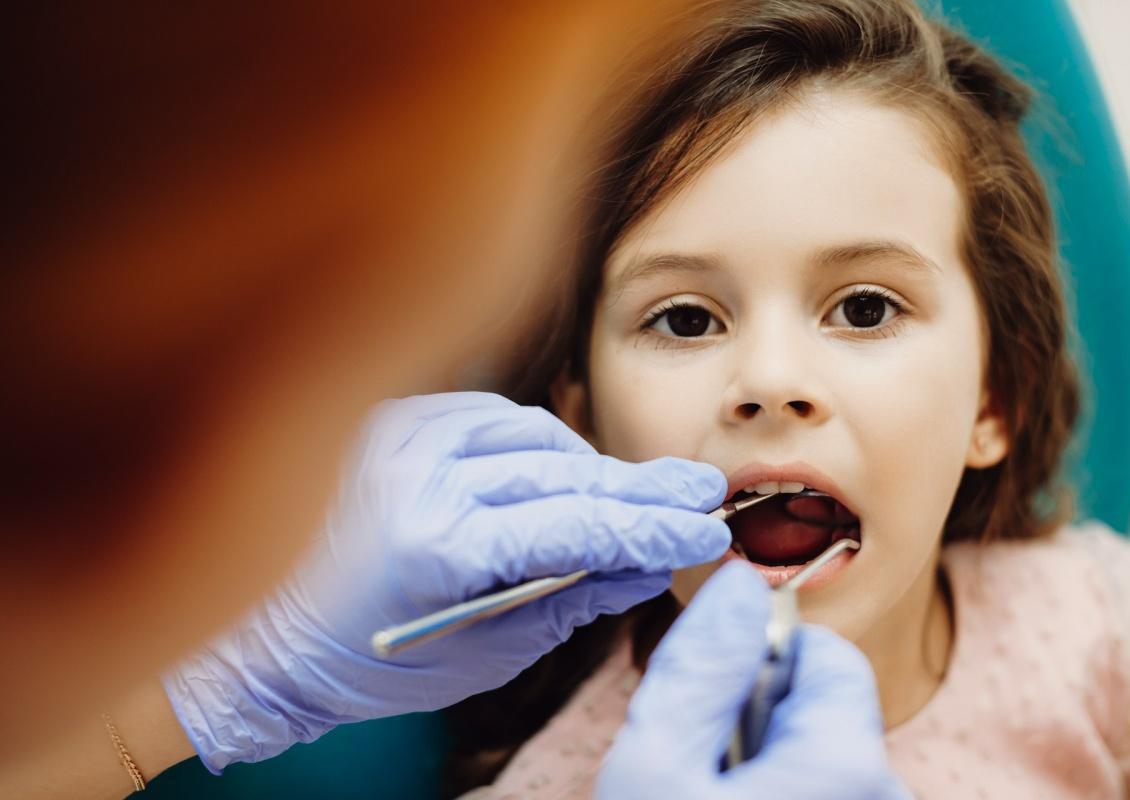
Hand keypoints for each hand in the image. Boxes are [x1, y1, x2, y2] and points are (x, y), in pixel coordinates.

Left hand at [164, 392, 729, 771]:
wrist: (262, 638)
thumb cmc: (367, 661)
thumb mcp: (481, 654)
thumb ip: (568, 599)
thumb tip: (642, 566)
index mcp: (434, 546)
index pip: (574, 524)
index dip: (650, 527)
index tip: (701, 530)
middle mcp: (414, 475)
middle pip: (560, 469)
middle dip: (635, 488)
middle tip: (695, 495)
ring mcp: (395, 437)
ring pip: (528, 432)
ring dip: (583, 463)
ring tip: (629, 494)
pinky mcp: (386, 423)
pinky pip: (483, 416)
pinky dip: (528, 440)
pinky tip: (558, 465)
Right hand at [596, 561, 911, 799]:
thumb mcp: (656, 764)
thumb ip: (703, 666)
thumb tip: (740, 584)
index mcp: (851, 764)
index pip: (824, 651)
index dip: (754, 659)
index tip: (705, 703)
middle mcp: (887, 791)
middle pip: (818, 703)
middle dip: (755, 714)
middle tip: (696, 768)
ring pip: (812, 751)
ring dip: (760, 760)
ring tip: (705, 796)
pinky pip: (817, 789)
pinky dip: (773, 790)